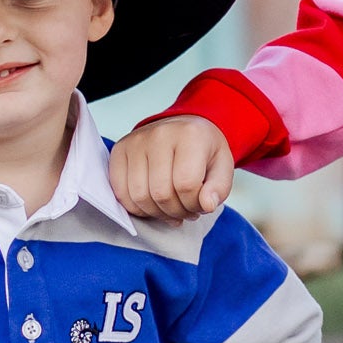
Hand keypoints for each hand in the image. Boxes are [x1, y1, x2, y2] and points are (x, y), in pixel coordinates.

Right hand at [112, 114, 234, 219]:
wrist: (182, 129)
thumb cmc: (204, 151)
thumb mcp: (223, 166)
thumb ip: (219, 188)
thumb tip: (206, 205)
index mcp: (190, 135)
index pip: (186, 184)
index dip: (194, 204)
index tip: (201, 205)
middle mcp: (159, 134)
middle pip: (161, 193)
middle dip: (176, 211)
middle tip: (186, 211)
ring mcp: (135, 141)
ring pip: (139, 196)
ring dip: (157, 213)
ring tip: (171, 209)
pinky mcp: (119, 150)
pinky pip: (121, 192)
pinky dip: (137, 208)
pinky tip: (153, 204)